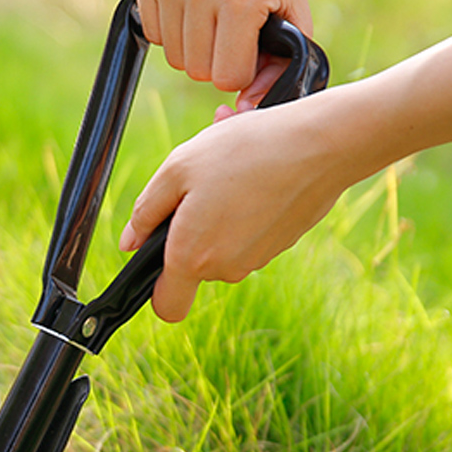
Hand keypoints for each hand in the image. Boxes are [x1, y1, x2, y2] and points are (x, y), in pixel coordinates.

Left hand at [118, 96, 345, 321]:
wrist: (321, 144)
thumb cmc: (245, 150)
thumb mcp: (178, 168)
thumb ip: (146, 211)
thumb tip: (129, 242)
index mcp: (191, 257)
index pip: (166, 306)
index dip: (155, 290)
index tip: (158, 259)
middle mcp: (225, 269)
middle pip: (194, 266)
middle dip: (190, 231)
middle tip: (199, 185)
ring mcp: (256, 260)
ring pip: (222, 246)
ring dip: (218, 214)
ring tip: (230, 172)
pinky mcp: (279, 245)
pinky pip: (248, 233)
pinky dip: (245, 211)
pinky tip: (255, 175)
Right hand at [135, 0, 317, 89]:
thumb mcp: (294, 20)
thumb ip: (278, 70)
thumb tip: (242, 108)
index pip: (226, 77)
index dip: (241, 71)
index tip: (250, 47)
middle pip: (195, 69)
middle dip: (215, 60)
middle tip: (231, 33)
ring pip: (172, 55)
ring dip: (193, 47)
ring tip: (213, 18)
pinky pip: (153, 32)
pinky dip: (172, 29)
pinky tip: (192, 6)